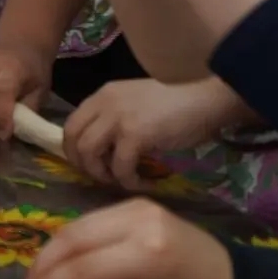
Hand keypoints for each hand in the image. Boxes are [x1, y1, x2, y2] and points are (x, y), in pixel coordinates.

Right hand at [17, 199, 234, 278]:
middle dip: (41, 269)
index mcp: (146, 254)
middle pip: (70, 239)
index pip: (80, 270)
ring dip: (51, 254)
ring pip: (75, 226)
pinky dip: (70, 243)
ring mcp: (136, 205)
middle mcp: (138, 220)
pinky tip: (60, 266)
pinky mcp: (135, 202)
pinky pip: (90, 221)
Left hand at [64, 75, 253, 187]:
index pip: (71, 124)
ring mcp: (118, 118)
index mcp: (103, 95)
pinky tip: (145, 183)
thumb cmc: (177, 104)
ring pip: (89, 153)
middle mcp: (104, 103)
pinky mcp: (135, 135)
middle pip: (73, 139)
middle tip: (103, 178)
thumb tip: (103, 151)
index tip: (89, 165)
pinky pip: (120, 167)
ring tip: (122, 180)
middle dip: (83, 165)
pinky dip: (130, 181)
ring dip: (102, 174)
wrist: (206, 99)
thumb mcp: (135, 104)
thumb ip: (115, 119)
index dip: (74, 150)